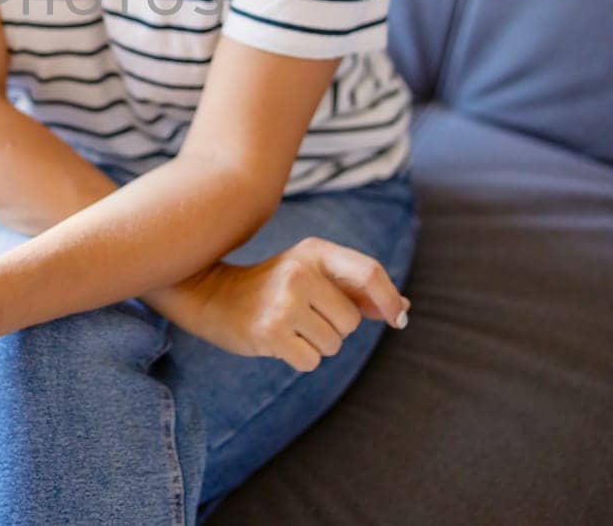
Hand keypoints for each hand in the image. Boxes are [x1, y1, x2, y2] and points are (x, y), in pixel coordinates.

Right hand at [153, 237, 411, 370]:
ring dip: (316, 345)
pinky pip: (311, 361)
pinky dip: (300, 359)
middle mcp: (300, 272)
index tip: (396, 319)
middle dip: (335, 329)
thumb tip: (401, 311)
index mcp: (314, 251)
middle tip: (304, 318)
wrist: (211, 294)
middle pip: (351, 321)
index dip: (389, 299)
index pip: (369, 273)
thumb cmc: (271, 289)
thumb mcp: (311, 274)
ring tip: (288, 328)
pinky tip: (278, 342)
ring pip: (333, 345)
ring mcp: (284, 302)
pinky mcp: (270, 332)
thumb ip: (355, 289)